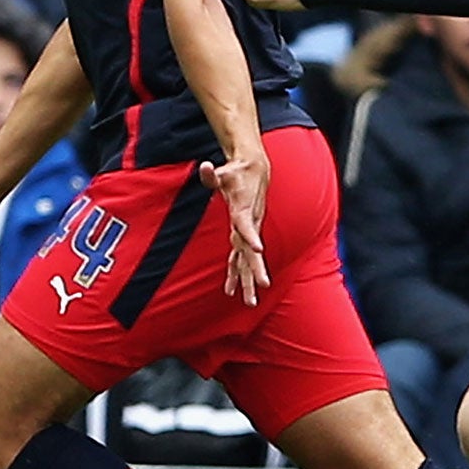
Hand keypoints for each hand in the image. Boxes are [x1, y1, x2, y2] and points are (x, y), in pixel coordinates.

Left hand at [198, 154, 268, 305]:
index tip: (259, 250)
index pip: (247, 226)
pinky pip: (240, 258)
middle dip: (257, 269)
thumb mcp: (224, 171)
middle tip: (264, 286)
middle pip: (253, 251)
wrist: (255, 172)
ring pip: (249, 260)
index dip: (252, 237)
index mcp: (245, 210)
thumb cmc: (237, 172)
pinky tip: (231, 290)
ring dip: (249, 281)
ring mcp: (248, 232)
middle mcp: (249, 225)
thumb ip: (212, 174)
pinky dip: (236, 274)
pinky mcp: (244, 235)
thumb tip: (205, 166)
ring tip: (251, 302)